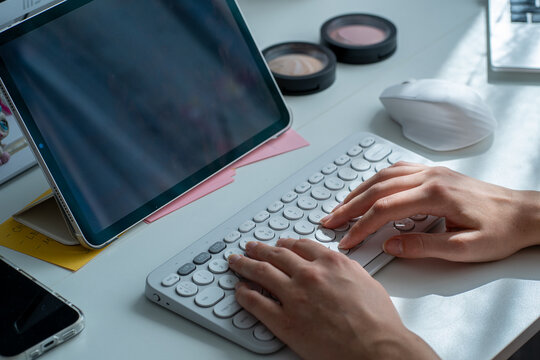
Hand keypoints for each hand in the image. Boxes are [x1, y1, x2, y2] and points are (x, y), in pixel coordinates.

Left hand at [228, 239, 438, 359]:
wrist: (377, 348)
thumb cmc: (377, 321)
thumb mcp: (365, 280)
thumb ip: (344, 269)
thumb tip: (335, 266)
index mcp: (330, 262)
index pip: (299, 245)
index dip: (285, 244)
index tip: (279, 244)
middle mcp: (309, 274)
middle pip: (276, 255)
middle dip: (260, 249)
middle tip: (251, 247)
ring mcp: (294, 296)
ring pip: (261, 273)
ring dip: (245, 264)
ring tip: (236, 261)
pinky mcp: (284, 321)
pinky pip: (256, 303)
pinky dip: (244, 294)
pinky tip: (239, 290)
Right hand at [321, 162, 539, 261]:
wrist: (524, 213)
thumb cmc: (500, 231)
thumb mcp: (465, 249)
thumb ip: (423, 247)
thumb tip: (389, 245)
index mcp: (435, 195)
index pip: (384, 209)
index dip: (361, 226)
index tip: (347, 240)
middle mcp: (429, 177)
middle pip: (377, 189)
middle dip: (350, 206)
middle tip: (330, 221)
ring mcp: (431, 172)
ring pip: (384, 176)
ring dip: (359, 191)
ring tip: (342, 206)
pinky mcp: (434, 173)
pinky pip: (397, 169)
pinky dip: (376, 179)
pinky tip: (368, 187)